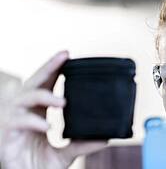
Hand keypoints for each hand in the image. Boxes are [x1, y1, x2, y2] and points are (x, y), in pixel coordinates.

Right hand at [0, 51, 106, 168]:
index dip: (54, 69)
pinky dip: (33, 122)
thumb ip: (82, 144)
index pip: (46, 84)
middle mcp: (25, 112)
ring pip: (24, 98)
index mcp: (38, 111)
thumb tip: (106, 138)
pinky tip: (47, 126)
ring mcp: (14, 121)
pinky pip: (18, 122)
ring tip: (62, 102)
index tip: (67, 56)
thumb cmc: (39, 166)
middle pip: (34, 82)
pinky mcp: (7, 134)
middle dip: (48, 67)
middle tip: (63, 56)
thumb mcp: (66, 154)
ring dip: (44, 96)